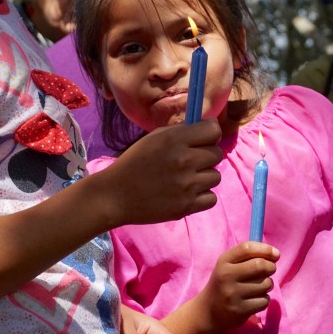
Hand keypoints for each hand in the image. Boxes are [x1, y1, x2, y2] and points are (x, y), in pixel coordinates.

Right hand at [99, 119, 222, 225]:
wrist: (115, 195)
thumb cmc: (134, 163)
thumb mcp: (154, 138)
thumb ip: (181, 132)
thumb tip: (209, 127)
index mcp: (174, 140)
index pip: (214, 131)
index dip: (211, 134)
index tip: (203, 139)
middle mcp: (183, 161)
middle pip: (217, 154)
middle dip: (206, 156)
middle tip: (190, 162)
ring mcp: (186, 185)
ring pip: (216, 176)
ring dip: (204, 177)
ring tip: (186, 179)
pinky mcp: (186, 206)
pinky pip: (212, 198)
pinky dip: (202, 196)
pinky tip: (187, 193)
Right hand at [196, 241, 279, 333]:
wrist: (208, 312)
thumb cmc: (224, 284)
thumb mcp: (228, 266)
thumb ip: (248, 257)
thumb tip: (275, 254)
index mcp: (223, 262)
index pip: (247, 248)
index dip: (265, 249)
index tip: (276, 254)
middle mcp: (226, 276)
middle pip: (260, 265)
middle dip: (271, 266)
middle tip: (270, 269)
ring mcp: (233, 294)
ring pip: (266, 284)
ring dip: (267, 285)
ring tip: (257, 287)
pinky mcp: (240, 310)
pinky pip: (265, 300)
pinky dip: (264, 299)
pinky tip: (254, 300)